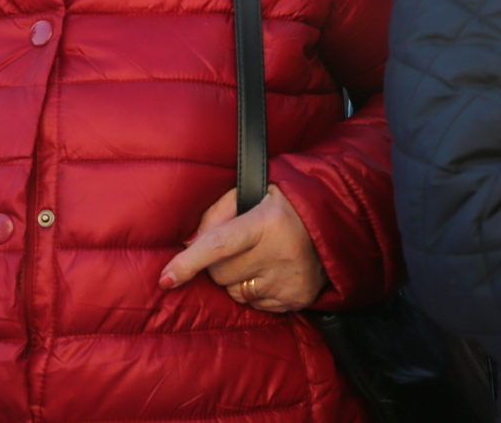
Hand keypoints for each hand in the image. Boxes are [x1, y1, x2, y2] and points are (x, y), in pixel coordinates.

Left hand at [157, 185, 326, 313]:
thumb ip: (217, 214)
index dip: (188, 262)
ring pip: (236, 294)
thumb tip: (188, 243)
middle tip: (239, 248)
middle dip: (219, 265)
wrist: (334, 220)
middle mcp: (279, 253)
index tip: (166, 279)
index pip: (218, 245)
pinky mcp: (297, 299)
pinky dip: (256, 292)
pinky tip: (272, 272)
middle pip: (222, 275)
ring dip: (237, 280)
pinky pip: (256, 306)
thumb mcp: (251, 194)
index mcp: (265, 222)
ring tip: (259, 258)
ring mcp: (289, 280)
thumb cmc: (282, 204)